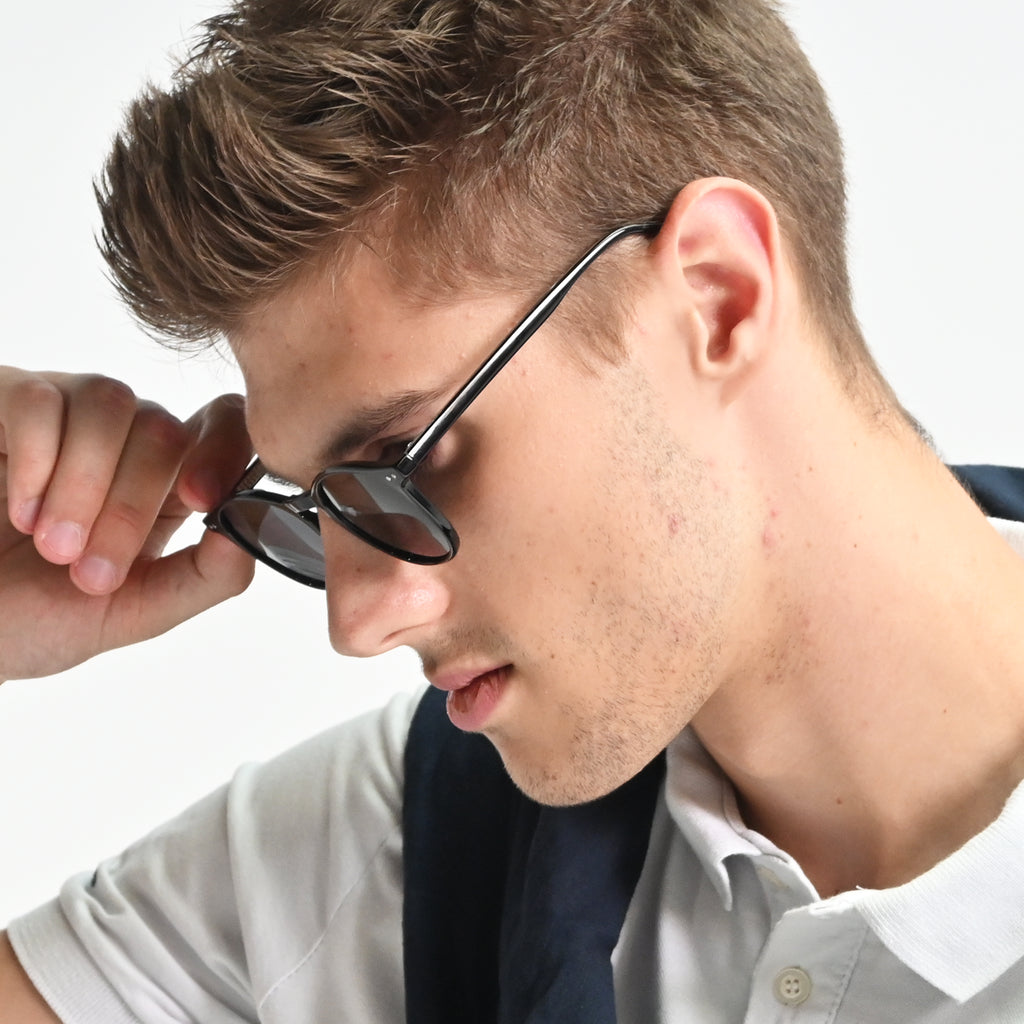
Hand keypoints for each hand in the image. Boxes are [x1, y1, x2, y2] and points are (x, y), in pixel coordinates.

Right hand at [0, 368, 255, 681]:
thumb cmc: (32, 616)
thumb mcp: (130, 611)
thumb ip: (204, 577)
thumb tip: (254, 530)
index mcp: (165, 484)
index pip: (223, 425)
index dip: (225, 448)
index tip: (200, 500)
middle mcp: (122, 439)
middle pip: (165, 427)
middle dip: (130, 506)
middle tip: (85, 570)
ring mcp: (62, 414)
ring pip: (112, 402)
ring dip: (86, 483)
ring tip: (49, 544)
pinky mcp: (3, 402)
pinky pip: (40, 400)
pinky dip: (38, 458)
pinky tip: (19, 509)